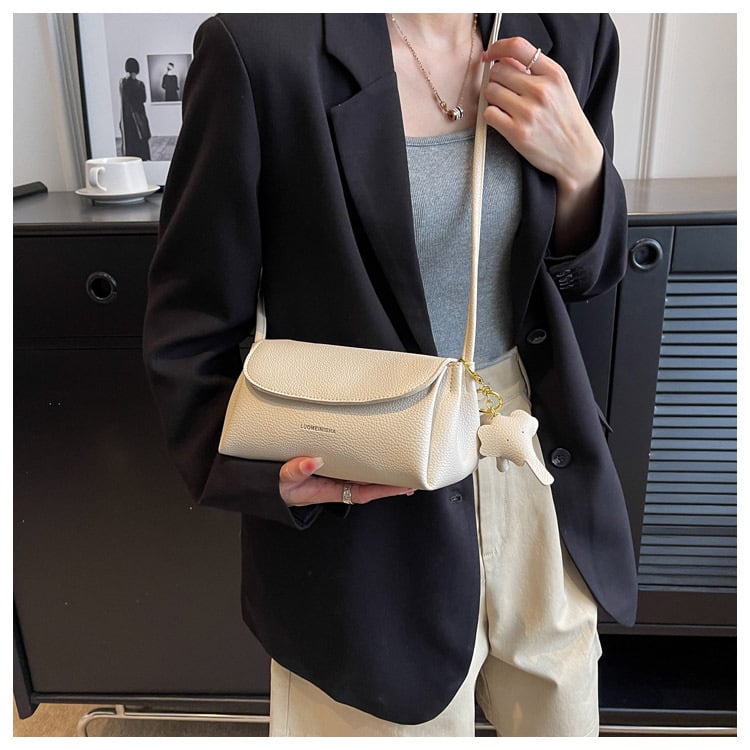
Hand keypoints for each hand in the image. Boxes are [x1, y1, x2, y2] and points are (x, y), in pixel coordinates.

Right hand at [279, 457, 415, 506]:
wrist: (271, 484)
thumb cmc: (280, 485)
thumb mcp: (285, 481)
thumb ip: (296, 471)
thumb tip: (314, 461)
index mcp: (331, 491)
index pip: (364, 492)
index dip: (384, 490)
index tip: (403, 486)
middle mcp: (339, 485)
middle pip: (372, 485)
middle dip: (393, 483)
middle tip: (416, 475)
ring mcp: (338, 476)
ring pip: (367, 476)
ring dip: (386, 472)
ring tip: (407, 466)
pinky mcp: (336, 466)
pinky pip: (358, 466)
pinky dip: (372, 463)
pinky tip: (384, 457)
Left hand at [481, 37, 602, 193]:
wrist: (577, 154)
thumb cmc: (565, 121)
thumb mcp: (559, 88)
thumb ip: (534, 71)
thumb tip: (503, 59)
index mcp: (554, 74)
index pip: (518, 47)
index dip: (498, 47)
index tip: (490, 54)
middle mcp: (542, 90)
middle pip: (498, 71)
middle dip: (496, 80)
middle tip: (504, 92)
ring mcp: (529, 112)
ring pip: (490, 91)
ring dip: (493, 98)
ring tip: (506, 107)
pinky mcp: (517, 133)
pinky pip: (489, 114)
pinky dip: (491, 116)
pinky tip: (503, 120)